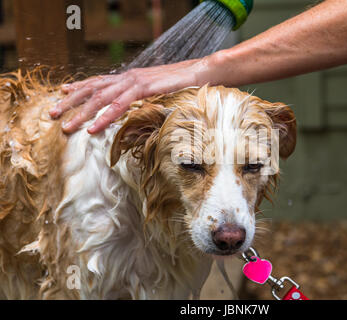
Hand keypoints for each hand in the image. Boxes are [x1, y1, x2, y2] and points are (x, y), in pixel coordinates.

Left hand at [50, 59, 204, 133]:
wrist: (200, 72)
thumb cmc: (182, 84)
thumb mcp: (158, 90)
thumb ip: (144, 97)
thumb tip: (137, 109)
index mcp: (129, 77)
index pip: (99, 81)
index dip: (79, 86)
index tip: (63, 93)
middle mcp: (127, 77)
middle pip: (92, 88)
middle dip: (71, 101)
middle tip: (53, 113)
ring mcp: (134, 81)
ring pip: (101, 97)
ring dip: (81, 112)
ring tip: (67, 125)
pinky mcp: (143, 88)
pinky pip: (119, 104)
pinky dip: (104, 116)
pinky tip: (93, 127)